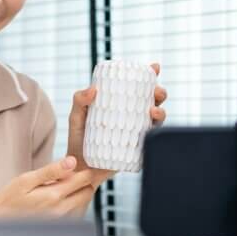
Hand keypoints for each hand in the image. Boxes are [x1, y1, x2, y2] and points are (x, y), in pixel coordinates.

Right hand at [0, 156, 95, 218]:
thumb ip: (51, 171)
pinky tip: (58, 198)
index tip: (78, 163)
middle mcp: (62, 210)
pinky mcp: (58, 226)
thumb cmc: (7, 201)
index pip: (84, 179)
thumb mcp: (26, 180)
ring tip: (61, 185)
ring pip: (83, 203)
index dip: (84, 168)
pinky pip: (74, 212)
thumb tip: (72, 161)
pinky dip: (72, 203)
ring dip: (78, 192)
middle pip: (88, 192)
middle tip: (69, 174)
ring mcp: (61, 221)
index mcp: (54, 196)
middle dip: (84, 181)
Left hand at [68, 62, 167, 183]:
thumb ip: (79, 101)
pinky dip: (155, 137)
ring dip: (160, 113)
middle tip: (156, 92)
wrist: (78, 168)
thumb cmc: (78, 139)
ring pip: (156, 121)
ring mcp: (136, 134)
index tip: (155, 67)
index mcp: (120, 105)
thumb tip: (94, 89)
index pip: (138, 88)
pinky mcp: (137, 151)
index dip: (150, 76)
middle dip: (160, 93)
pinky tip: (152, 132)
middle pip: (153, 102)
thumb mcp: (76, 117)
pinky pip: (151, 144)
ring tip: (152, 112)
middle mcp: (132, 118)